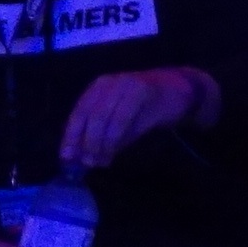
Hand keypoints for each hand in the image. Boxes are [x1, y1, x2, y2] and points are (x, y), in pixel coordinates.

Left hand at [59, 67, 210, 171]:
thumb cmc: (146, 107)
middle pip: (89, 115)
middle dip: (85, 142)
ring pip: (104, 118)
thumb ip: (103, 135)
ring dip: (100, 144)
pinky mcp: (142, 91)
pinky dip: (116, 138)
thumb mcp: (120, 121)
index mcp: (97, 88)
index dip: (70, 136)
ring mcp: (125, 85)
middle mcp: (108, 83)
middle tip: (86, 163)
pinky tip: (114, 151)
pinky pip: (123, 119)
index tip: (66, 157)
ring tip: (99, 162)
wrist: (181, 91)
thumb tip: (83, 158)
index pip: (78, 112)